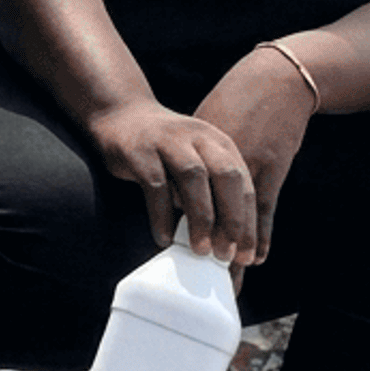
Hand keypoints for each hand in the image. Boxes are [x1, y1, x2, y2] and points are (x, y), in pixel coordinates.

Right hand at [83, 94, 259, 263]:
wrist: (122, 114)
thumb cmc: (164, 149)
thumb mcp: (196, 159)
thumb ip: (212, 190)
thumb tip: (228, 242)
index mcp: (219, 143)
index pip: (243, 184)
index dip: (248, 222)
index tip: (247, 256)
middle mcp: (199, 138)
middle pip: (226, 177)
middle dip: (232, 219)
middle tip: (228, 254)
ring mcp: (169, 142)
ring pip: (194, 178)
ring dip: (201, 217)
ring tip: (201, 250)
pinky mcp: (141, 151)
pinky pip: (156, 185)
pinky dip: (162, 215)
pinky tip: (165, 238)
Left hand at [192, 47, 317, 264]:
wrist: (275, 79)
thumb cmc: (239, 100)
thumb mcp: (207, 123)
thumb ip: (194, 155)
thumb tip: (182, 188)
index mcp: (197, 149)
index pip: (181, 192)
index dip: (176, 222)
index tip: (170, 248)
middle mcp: (217, 159)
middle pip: (206, 210)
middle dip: (204, 243)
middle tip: (198, 274)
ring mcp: (247, 162)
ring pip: (237, 214)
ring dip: (233, 247)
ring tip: (227, 276)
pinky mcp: (273, 165)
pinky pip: (264, 207)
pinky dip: (260, 233)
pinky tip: (256, 256)